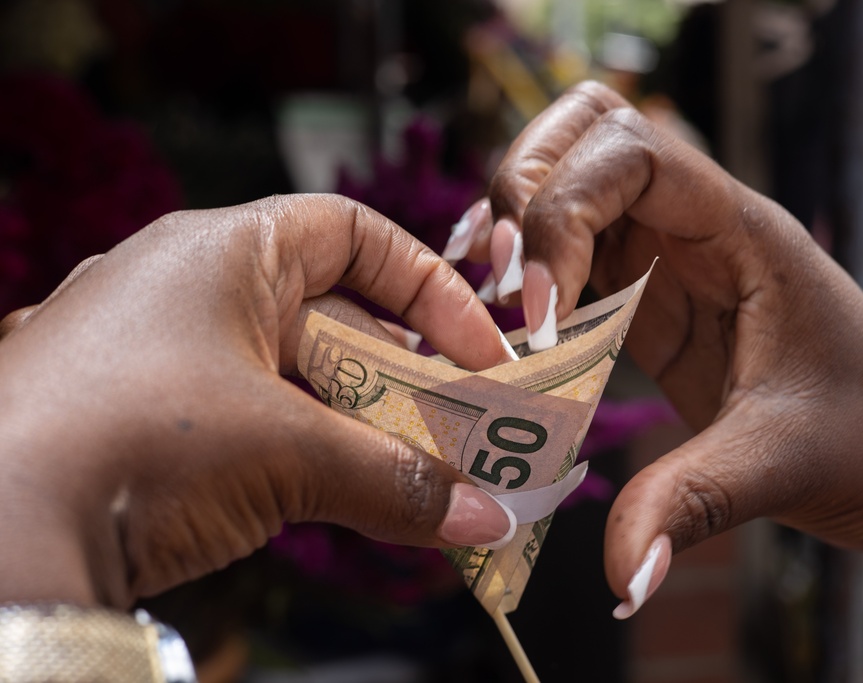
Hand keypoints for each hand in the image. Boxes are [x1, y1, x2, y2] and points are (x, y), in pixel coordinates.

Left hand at [0, 194, 516, 608]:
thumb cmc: (133, 444)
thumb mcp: (285, 455)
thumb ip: (396, 482)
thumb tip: (485, 520)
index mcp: (221, 253)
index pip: (352, 234)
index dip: (428, 287)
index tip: (476, 351)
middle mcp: (185, 288)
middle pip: (332, 313)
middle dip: (404, 371)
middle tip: (460, 426)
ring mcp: (155, 354)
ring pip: (290, 375)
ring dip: (357, 422)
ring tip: (413, 471)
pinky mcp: (138, 418)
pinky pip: (248, 420)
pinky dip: (301, 454)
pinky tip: (339, 495)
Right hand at [467, 82, 862, 663]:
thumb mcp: (777, 465)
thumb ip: (688, 505)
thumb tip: (619, 577)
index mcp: (742, 231)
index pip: (634, 153)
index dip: (565, 211)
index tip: (540, 307)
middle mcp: (699, 226)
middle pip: (589, 135)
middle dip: (527, 192)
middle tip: (500, 280)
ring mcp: (670, 257)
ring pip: (573, 181)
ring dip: (519, 222)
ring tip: (493, 293)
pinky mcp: (649, 299)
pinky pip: (574, 253)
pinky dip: (531, 273)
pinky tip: (511, 322)